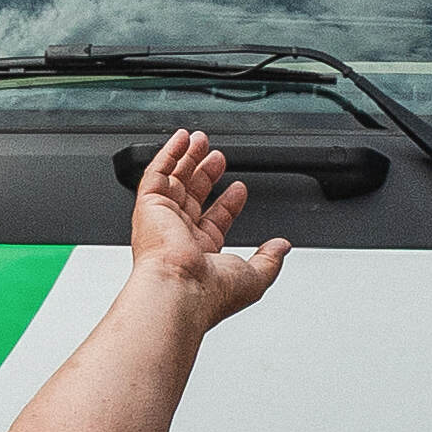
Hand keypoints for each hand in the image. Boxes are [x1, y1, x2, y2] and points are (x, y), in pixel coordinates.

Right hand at [124, 130, 292, 325]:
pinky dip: (168, 154)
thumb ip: (270, 260)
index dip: (228, 203)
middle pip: (193, 196)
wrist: (180, 292)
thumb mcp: (254, 277)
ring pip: (174, 181)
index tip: (239, 188)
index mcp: (201, 253)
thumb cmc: (210, 292)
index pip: (215, 220)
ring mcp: (162, 220)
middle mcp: (179, 236)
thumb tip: (282, 248)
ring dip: (188, 158)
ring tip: (200, 140)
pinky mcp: (149, 206)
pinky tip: (181, 139)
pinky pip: (156, 173)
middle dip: (206, 174)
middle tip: (218, 157)